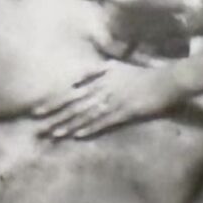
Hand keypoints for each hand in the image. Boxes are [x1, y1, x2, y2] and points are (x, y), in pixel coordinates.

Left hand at [33, 63, 185, 139]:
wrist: (166, 80)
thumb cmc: (142, 74)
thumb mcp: (117, 67)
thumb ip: (97, 72)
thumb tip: (78, 76)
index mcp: (100, 78)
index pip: (72, 92)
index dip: (53, 102)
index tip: (36, 111)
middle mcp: (103, 89)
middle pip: (75, 105)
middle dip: (56, 117)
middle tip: (38, 129)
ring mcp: (114, 100)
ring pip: (87, 115)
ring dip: (70, 125)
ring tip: (55, 134)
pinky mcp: (126, 111)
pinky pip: (105, 122)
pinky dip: (91, 128)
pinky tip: (79, 135)